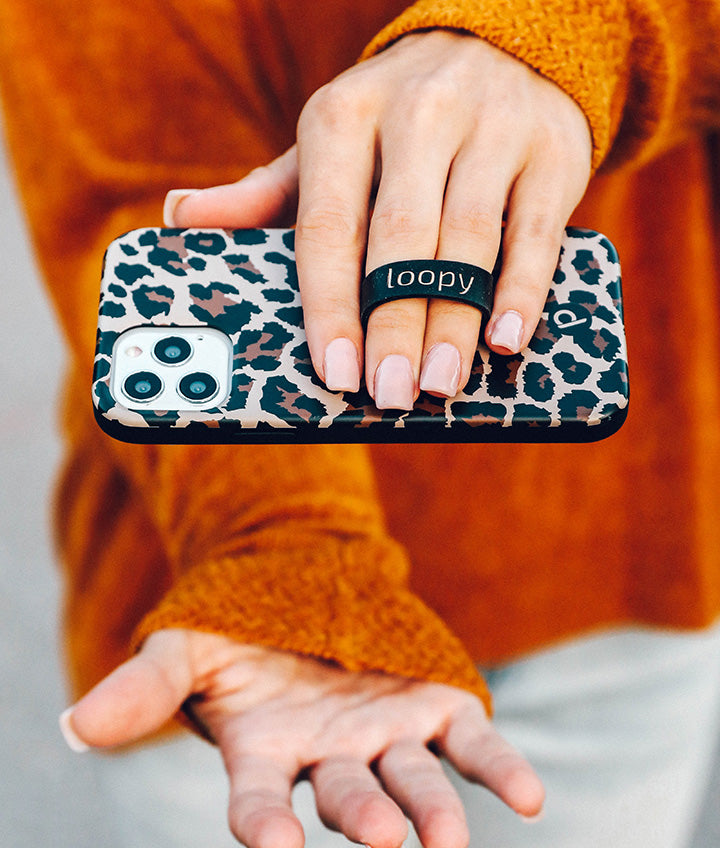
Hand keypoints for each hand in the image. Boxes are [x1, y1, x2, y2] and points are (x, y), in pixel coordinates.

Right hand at [62, 629, 543, 847]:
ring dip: (432, 812)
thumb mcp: (184, 649)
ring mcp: (386, 738)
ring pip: (412, 782)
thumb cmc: (234, 629)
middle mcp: (329, 760)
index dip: (265, 828)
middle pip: (346, 800)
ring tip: (448, 843)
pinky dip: (499, 769)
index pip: (258, 807)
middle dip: (363, 821)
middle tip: (383, 842)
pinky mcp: (434, 709)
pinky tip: (530, 798)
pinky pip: (471, 744)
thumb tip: (72, 726)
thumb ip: (140, 689)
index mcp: (264, 754)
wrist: (297, 585)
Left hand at [166, 30, 591, 407]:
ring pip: (470, 239)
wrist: (502, 44)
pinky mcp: (550, 153)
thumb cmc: (395, 122)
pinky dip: (523, 289)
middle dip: (394, 326)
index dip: (330, 303)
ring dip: (456, 321)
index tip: (333, 371)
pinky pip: (537, 231)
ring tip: (442, 385)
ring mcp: (491, 130)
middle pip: (401, 239)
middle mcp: (416, 115)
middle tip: (390, 396)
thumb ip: (263, 191)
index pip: (329, 224)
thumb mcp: (327, 144)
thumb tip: (178, 217)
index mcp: (342, 116)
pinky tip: (506, 339)